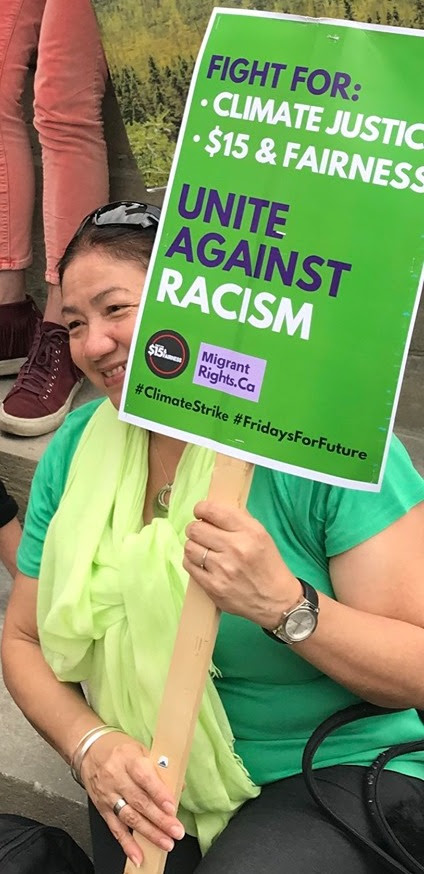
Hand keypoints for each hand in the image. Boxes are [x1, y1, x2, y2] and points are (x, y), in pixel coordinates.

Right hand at [80, 732, 184, 866]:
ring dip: (149, 833)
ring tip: (165, 842)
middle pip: (139, 801)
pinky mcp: (102, 808)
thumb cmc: (118, 748)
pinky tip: (138, 855)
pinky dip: (127, 844)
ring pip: (130, 817)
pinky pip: (115, 828)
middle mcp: (116, 778)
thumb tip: (178, 786)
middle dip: (160, 819)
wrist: (89, 749)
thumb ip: (159, 768)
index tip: (172, 807)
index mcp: (128, 759)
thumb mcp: (140, 749)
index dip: (159, 794)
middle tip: (176, 831)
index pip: (144, 778)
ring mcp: (108, 795)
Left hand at [184, 501, 300, 628]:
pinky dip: (192, 562)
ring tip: (202, 549)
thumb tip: (213, 510)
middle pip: (196, 529)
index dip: (201, 508)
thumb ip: (238, 520)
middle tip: (200, 533)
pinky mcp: (213, 587)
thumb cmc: (268, 564)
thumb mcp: (262, 535)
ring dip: (193, 546)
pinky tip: (201, 563)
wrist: (276, 600)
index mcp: (249, 531)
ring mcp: (223, 569)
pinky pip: (189, 566)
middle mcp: (235, 548)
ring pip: (189, 547)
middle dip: (195, 528)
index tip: (201, 512)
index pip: (213, 511)